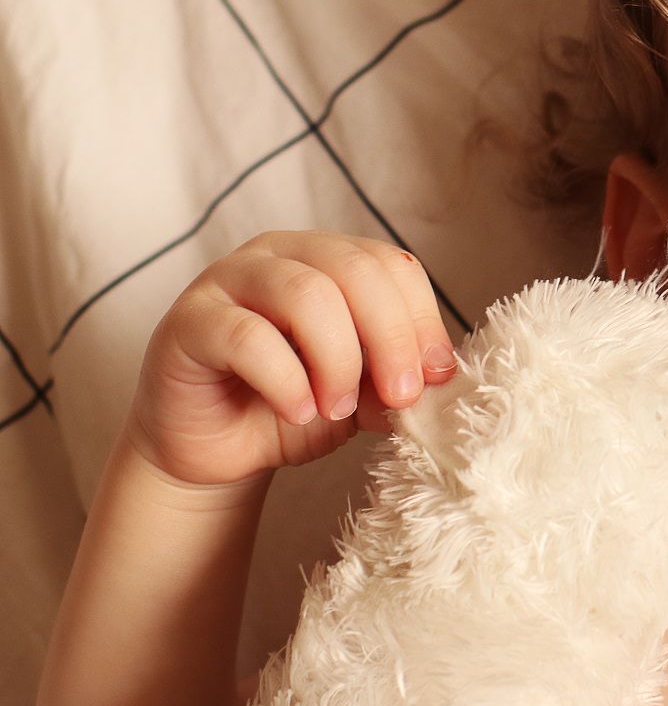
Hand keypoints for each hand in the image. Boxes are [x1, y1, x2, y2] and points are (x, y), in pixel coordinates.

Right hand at [123, 229, 459, 489]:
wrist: (215, 451)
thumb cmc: (293, 408)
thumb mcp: (361, 394)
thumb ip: (396, 376)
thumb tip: (441, 376)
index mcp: (329, 258)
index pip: (392, 263)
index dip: (422, 319)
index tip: (437, 377)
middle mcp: (279, 254)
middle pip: (354, 270)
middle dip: (390, 338)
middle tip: (400, 397)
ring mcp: (227, 279)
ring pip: (305, 294)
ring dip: (337, 360)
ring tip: (337, 408)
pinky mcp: (188, 321)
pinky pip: (246, 335)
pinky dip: (286, 380)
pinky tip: (297, 411)